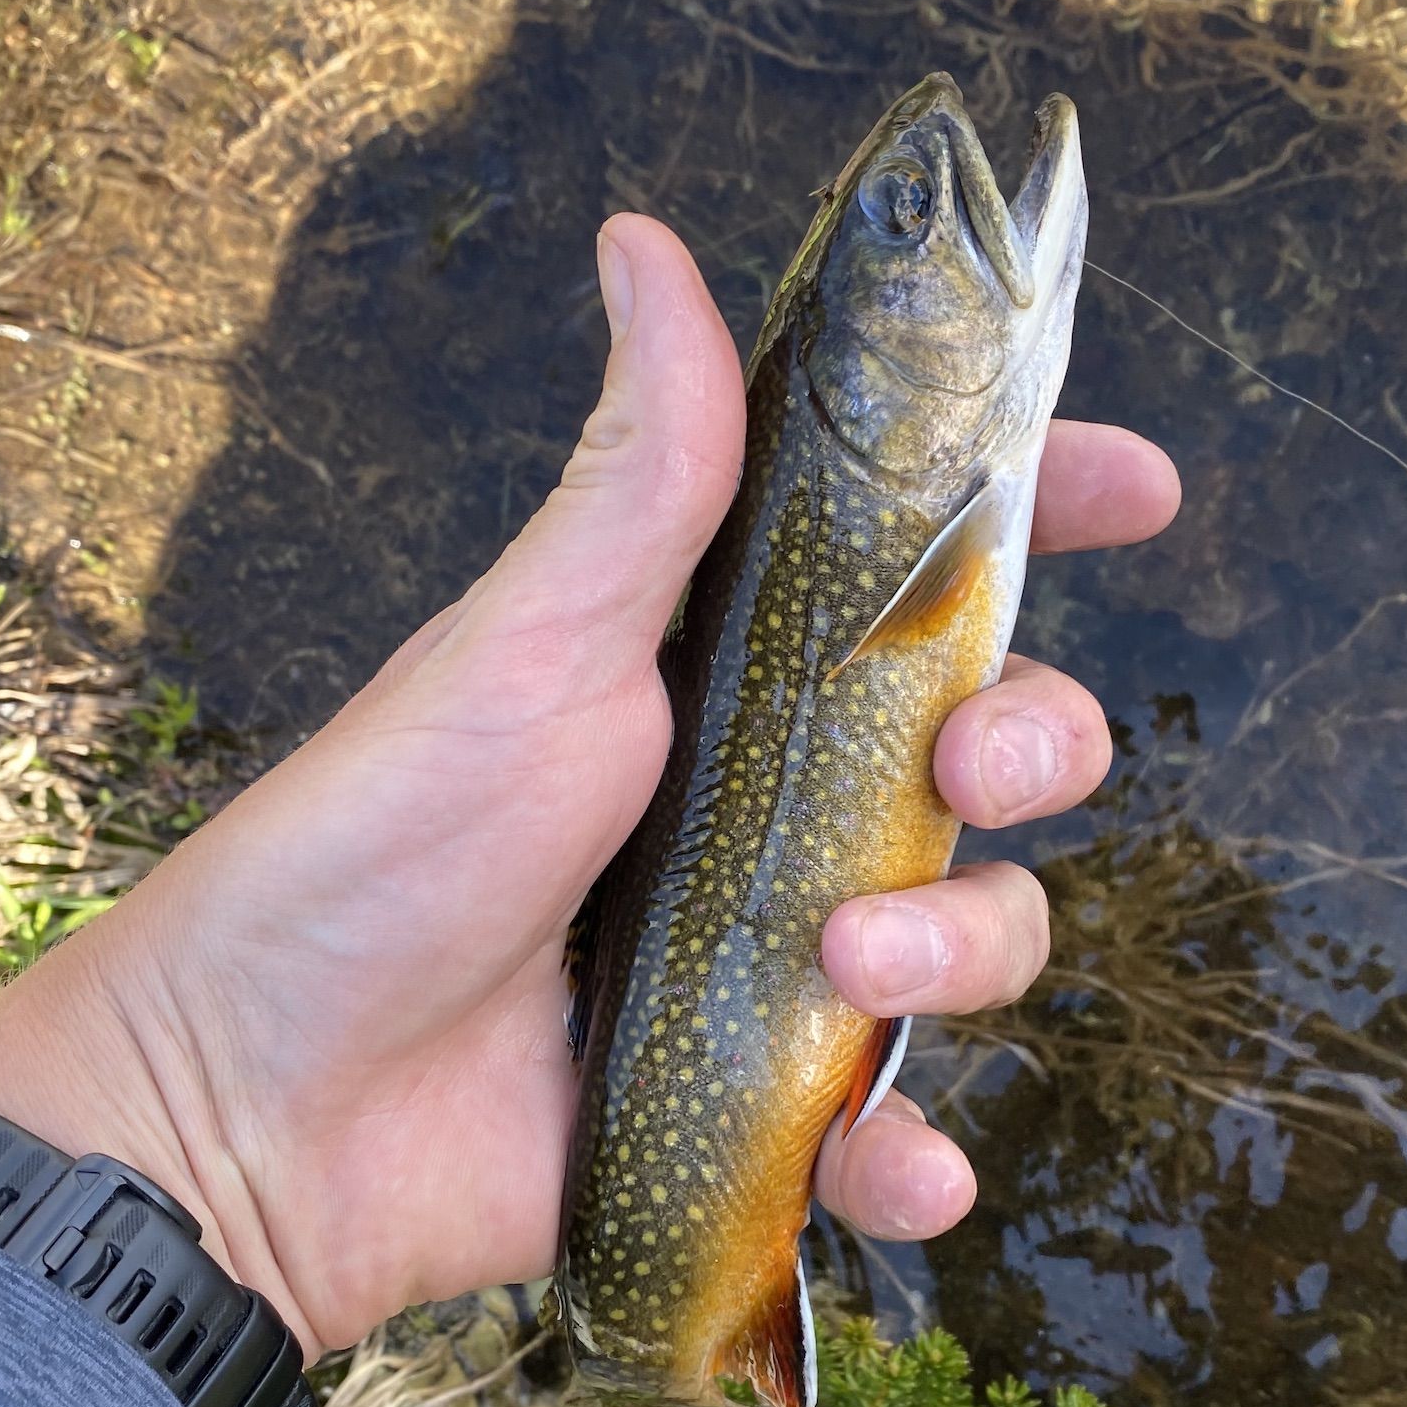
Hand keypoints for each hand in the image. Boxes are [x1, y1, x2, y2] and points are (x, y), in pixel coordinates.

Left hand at [0, 218, 1178, 1355]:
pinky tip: (888, 1167)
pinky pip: (901, 1131)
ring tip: (840, 968)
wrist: (266, 1101)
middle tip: (968, 765)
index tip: (1140, 485)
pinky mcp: (763, 1105)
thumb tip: (643, 238)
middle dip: (1039, 740)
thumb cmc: (384, 841)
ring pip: (982, 933)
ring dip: (963, 949)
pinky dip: (917, 1157)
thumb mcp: (531, 641)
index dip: (1044, 515)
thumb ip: (640, 470)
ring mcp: (779, 957)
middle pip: (1001, 748)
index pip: (923, 571)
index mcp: (732, 669)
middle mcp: (777, 802)